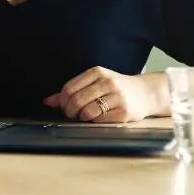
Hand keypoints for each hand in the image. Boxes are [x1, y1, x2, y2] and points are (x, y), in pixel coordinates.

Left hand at [44, 66, 161, 122]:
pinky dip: (95, 122)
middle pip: (76, 100)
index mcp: (97, 72)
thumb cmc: (116, 88)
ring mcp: (117, 97)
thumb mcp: (95, 83)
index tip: (65, 107)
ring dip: (82, 118)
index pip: (69, 88)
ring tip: (87, 116)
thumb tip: (48, 101)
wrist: (145, 93)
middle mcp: (107, 82)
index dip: (62, 102)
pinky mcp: (124, 112)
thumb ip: (72, 91)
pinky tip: (100, 118)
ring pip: (87, 111)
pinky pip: (100, 121)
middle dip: (70, 112)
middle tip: (73, 115)